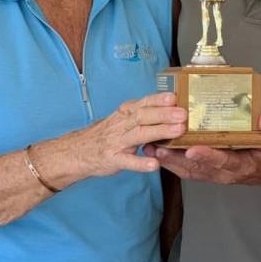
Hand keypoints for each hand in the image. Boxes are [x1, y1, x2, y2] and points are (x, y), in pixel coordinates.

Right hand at [72, 92, 186, 176]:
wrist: (77, 152)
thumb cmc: (106, 135)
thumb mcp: (121, 119)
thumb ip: (142, 114)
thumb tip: (171, 107)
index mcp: (125, 113)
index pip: (143, 103)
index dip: (158, 99)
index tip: (174, 97)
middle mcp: (121, 124)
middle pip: (143, 116)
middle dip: (164, 114)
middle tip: (183, 114)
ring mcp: (116, 142)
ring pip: (139, 135)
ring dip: (159, 132)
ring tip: (178, 131)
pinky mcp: (112, 159)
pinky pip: (127, 162)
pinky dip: (141, 163)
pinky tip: (154, 164)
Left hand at [146, 111, 260, 189]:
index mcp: (243, 164)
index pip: (223, 161)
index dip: (208, 156)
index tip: (193, 148)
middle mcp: (225, 172)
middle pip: (198, 168)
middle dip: (177, 158)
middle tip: (158, 147)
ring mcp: (215, 174)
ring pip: (188, 170)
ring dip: (169, 160)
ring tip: (150, 147)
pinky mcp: (208, 171)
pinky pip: (187, 169)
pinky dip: (172, 161)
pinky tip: (158, 151)